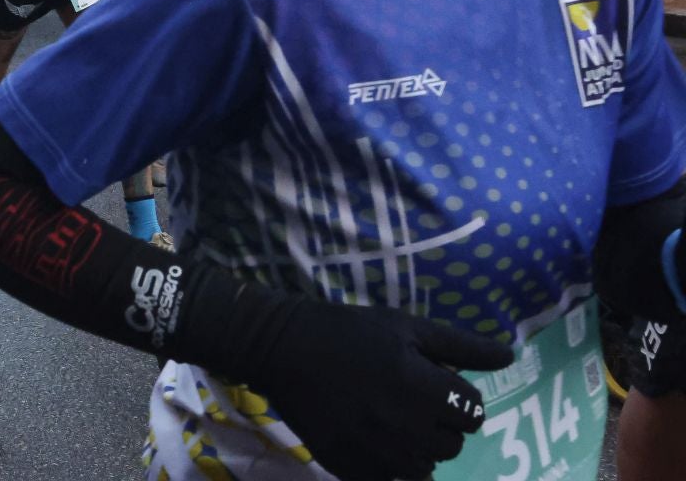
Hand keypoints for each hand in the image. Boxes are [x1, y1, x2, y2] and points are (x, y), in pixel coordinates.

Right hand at [237, 296, 512, 480]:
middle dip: (440, 425)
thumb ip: (461, 346)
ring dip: (417, 449)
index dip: (458, 398)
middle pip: (453, 445)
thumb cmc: (348, 331)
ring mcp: (374, 451)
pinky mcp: (349, 468)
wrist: (281, 348)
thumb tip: (510, 358)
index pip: (473, 412)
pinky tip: (370, 438)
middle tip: (411, 402)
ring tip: (392, 422)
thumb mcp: (405, 327)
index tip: (434, 385)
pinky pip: (389, 479)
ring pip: (424, 468)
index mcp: (420, 386)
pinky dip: (387, 465)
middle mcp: (402, 424)